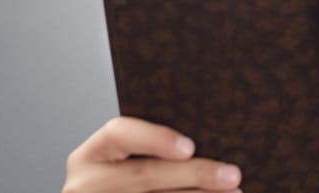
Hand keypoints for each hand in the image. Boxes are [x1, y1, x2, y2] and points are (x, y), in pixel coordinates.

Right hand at [62, 116, 241, 192]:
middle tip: (232, 174)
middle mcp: (86, 184)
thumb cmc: (120, 179)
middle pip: (144, 175)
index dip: (154, 138)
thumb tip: (209, 137)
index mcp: (90, 156)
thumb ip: (152, 148)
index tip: (189, 147)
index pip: (119, 133)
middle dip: (194, 174)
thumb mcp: (121, 161)